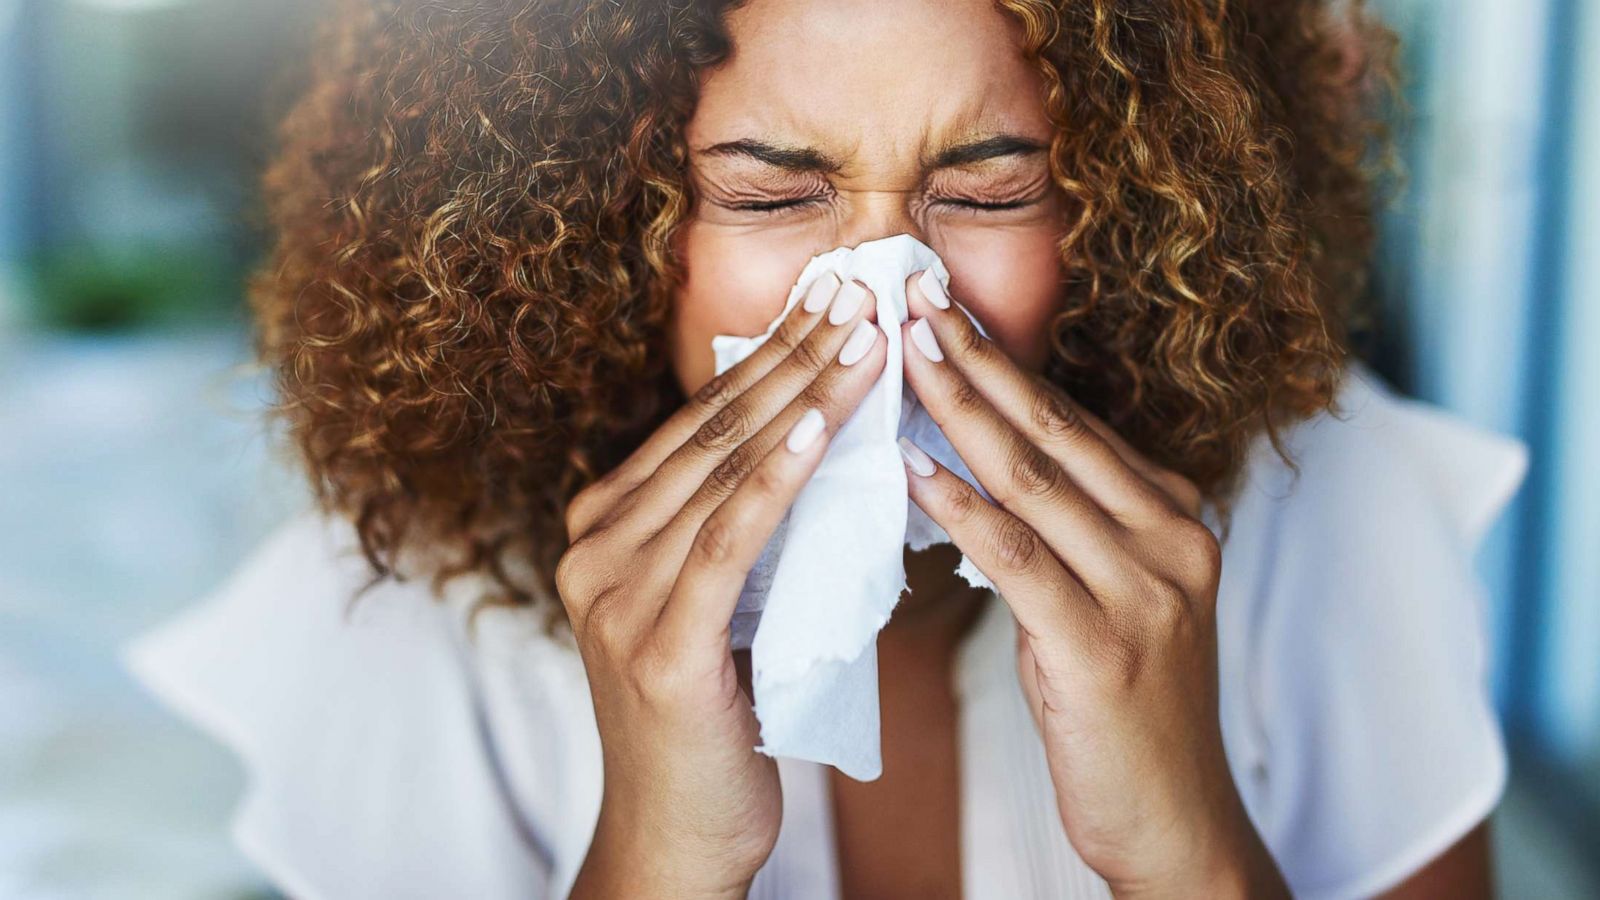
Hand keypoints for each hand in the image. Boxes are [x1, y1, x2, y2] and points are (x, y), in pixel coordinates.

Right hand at [560, 273, 887, 898]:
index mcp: (603, 531)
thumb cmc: (711, 718)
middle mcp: (594, 550)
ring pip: (722, 471)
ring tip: (864, 339)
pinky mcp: (657, 645)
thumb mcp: (717, 603)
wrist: (679, 834)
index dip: (768, 356)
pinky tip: (823, 426)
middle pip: (710, 431)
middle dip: (792, 355)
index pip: (698, 423)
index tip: (832, 301)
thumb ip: (734, 526)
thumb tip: (811, 437)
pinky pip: (728, 539)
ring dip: (802, 396)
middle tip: (858, 292)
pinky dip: (778, 477)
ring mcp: (616, 595)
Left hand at [896, 271, 1288, 898]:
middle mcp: (1171, 539)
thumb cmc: (1122, 708)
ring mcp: (1146, 590)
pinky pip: (1017, 556)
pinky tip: (910, 467)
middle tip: (913, 293)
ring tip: (901, 352)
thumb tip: (973, 459)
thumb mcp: (1105, 598)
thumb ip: (1062, 528)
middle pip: (1055, 429)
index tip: (943, 308)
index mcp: (1173, 517)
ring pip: (1034, 477)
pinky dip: (960, 505)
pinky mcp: (1103, 646)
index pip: (1075, 421)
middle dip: (978, 357)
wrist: (1173, 821)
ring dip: (960, 408)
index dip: (1004, 361)